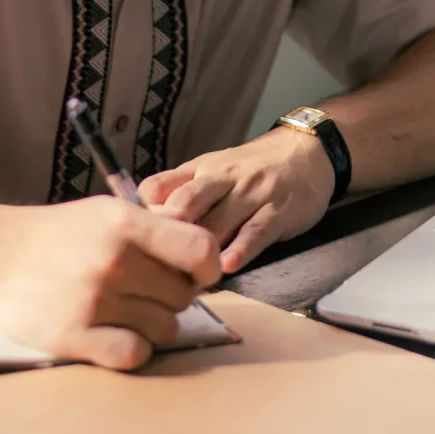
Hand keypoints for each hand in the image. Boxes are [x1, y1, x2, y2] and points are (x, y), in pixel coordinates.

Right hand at [0, 196, 220, 370]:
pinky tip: (114, 333)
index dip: (208, 267)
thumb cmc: (59, 233)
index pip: (201, 250)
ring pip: (165, 328)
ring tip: (125, 309)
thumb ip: (156, 225)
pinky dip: (131, 348)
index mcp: (126, 222)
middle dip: (171, 295)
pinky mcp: (74, 335)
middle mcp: (114, 259)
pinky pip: (135, 354)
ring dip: (152, 324)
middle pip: (183, 296)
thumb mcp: (107, 210)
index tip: (197, 274)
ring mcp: (94, 299)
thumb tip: (204, 247)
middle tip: (145, 290)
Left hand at [138, 127, 335, 274]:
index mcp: (199, 169)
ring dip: (199, 251)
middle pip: (186, 202)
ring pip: (218, 221)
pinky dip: (242, 248)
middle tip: (149, 266)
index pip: (160, 185)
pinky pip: (257, 230)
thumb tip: (141, 225)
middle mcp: (221, 178)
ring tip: (183, 281)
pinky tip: (227, 265)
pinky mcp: (278, 210)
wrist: (306, 152)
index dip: (142, 214)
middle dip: (166, 233)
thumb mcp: (212, 170)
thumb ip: (180, 192)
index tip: (128, 241)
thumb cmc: (252, 169)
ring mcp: (251, 193)